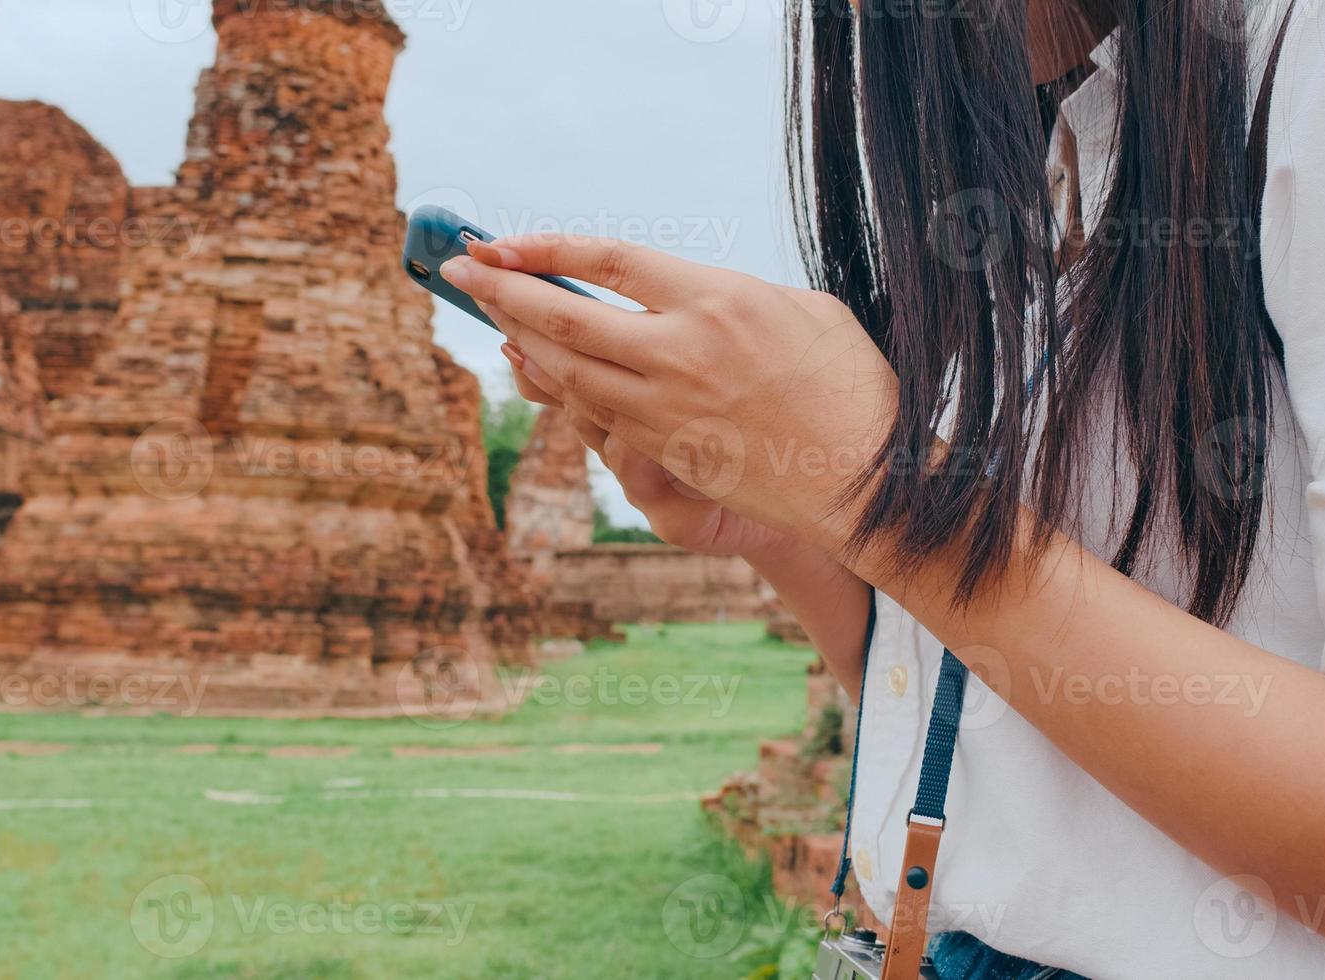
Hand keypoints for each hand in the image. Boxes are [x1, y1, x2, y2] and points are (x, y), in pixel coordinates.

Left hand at [446, 235, 895, 554]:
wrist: (866, 478)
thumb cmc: (851, 387)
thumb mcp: (804, 311)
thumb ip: (731, 297)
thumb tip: (688, 294)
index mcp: (716, 299)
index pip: (608, 262)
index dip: (546, 249)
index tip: (505, 241)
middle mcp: (680, 350)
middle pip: (566, 316)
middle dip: (501, 289)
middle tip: (458, 269)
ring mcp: (668, 407)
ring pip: (568, 371)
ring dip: (519, 340)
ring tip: (487, 316)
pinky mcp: (668, 452)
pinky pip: (595, 414)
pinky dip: (556, 388)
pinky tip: (536, 371)